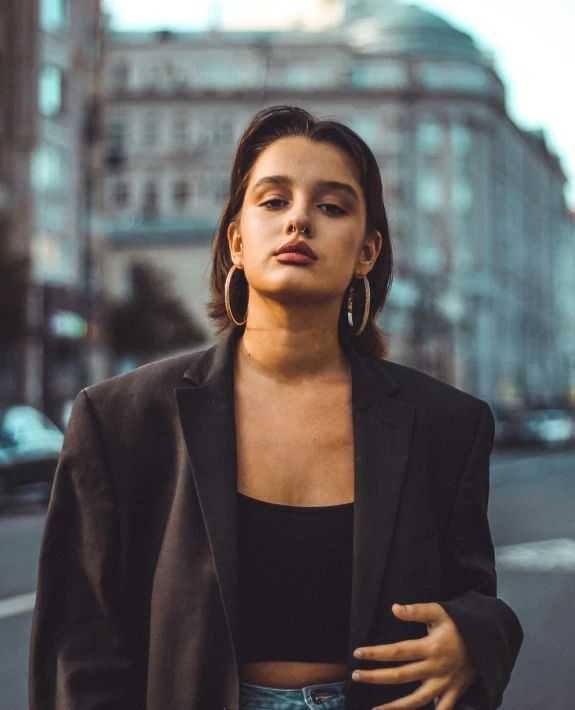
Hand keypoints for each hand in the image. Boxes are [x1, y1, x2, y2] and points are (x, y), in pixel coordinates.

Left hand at [351, 602, 478, 709]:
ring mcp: (444, 684)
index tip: (357, 653)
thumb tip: (394, 608)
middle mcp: (435, 668)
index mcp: (429, 647)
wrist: (487, 641)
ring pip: (416, 700)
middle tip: (355, 676)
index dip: (375, 653)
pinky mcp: (453, 694)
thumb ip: (416, 611)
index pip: (397, 652)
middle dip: (375, 677)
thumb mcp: (439, 612)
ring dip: (394, 707)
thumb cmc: (459, 625)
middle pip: (400, 676)